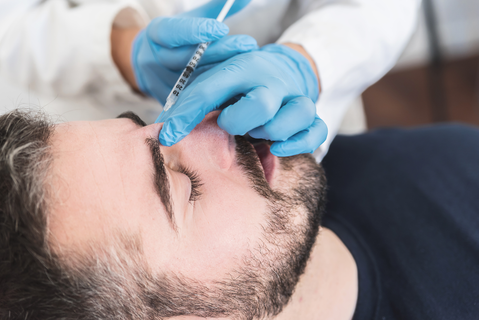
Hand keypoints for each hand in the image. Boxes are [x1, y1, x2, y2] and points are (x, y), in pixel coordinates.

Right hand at [130, 0, 256, 103]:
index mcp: (155, 34)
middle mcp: (153, 60)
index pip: (172, 32)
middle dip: (220, 51)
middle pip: (187, 59)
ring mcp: (160, 84)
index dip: (196, 31)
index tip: (223, 28)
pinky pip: (195, 99)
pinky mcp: (169, 102)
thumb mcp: (192, 20)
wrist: (152, 63)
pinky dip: (218, 92)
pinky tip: (241, 87)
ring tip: (249, 64)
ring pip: (193, 81)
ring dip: (223, 72)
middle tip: (248, 44)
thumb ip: (215, 10)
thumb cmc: (179, 38)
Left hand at [157, 44, 327, 156]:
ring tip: (258, 133)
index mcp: (242, 68)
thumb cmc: (241, 83)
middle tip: (231, 125)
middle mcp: (272, 81)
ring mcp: (295, 97)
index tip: (168, 137)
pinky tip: (278, 148)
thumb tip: (167, 133)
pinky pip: (315, 131)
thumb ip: (194, 103)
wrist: (283, 68)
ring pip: (294, 115)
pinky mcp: (311, 115)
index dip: (186, 115)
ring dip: (272, 132)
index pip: (210, 90)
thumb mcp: (216, 82)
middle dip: (240, 122)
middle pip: (261, 104)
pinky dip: (298, 143)